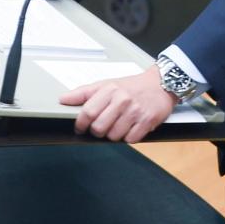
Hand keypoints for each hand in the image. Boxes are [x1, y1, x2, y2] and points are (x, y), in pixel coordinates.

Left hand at [58, 66, 174, 142]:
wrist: (161, 84)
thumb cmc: (132, 86)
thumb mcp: (106, 84)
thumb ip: (83, 93)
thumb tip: (63, 99)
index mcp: (109, 90)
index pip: (87, 112)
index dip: (80, 124)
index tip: (80, 128)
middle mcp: (122, 100)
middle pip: (99, 128)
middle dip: (98, 131)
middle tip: (103, 126)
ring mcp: (135, 111)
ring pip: (114, 136)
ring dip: (114, 135)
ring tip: (119, 125)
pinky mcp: (147, 121)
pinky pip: (130, 139)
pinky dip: (129, 137)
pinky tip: (131, 127)